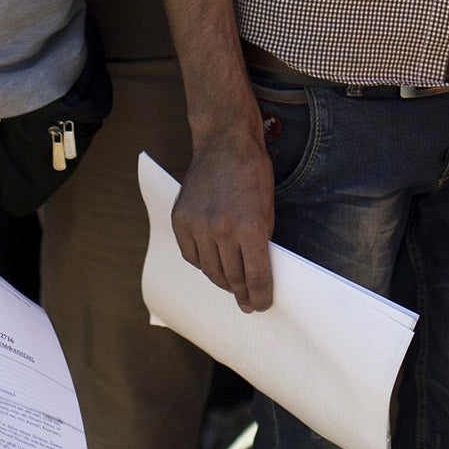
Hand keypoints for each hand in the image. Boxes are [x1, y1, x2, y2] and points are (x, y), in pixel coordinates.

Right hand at [172, 129, 275, 311]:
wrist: (224, 143)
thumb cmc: (252, 173)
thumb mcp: (268, 208)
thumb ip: (262, 241)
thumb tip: (257, 274)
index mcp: (250, 226)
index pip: (257, 276)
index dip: (260, 296)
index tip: (261, 305)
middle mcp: (222, 229)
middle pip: (233, 277)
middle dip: (243, 293)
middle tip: (247, 303)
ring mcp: (198, 225)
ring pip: (210, 271)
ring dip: (223, 282)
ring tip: (232, 286)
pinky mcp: (180, 220)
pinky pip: (191, 256)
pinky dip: (203, 264)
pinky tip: (213, 265)